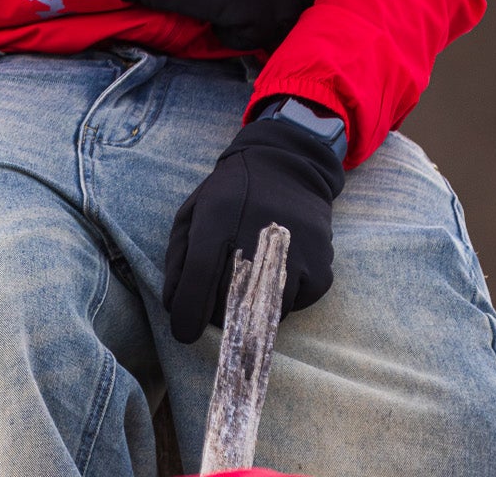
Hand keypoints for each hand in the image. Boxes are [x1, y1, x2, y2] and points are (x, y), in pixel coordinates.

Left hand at [161, 117, 344, 342]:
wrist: (288, 165)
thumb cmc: (232, 194)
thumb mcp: (195, 211)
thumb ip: (179, 259)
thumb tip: (174, 308)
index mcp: (218, 219)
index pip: (197, 284)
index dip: (186, 317)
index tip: (185, 329)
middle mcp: (259, 238)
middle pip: (229, 309)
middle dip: (219, 311)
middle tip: (222, 290)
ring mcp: (295, 256)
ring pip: (264, 315)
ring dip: (254, 306)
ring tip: (253, 273)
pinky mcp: (321, 270)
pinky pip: (295, 306)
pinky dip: (282, 298)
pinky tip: (278, 267)